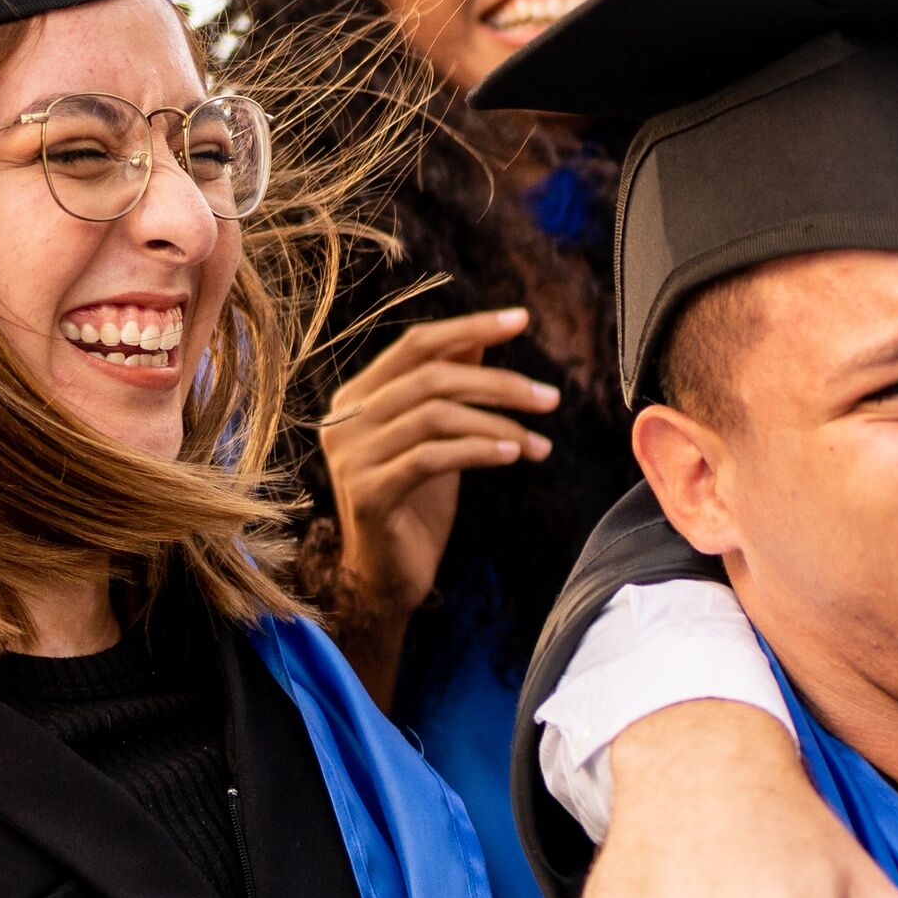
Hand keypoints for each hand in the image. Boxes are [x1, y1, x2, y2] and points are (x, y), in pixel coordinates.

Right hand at [317, 308, 558, 694]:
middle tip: (551, 398)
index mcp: (358, 397)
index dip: (471, 327)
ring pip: (436, 415)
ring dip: (500, 424)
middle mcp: (346, 420)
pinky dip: (480, 450)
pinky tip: (515, 455)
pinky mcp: (369, 493)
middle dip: (500, 383)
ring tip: (541, 443)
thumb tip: (480, 338)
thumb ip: (448, 388)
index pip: (417, 344)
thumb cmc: (416, 503)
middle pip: (433, 377)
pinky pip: (433, 457)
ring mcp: (352, 457)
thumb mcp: (436, 437)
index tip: (522, 320)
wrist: (388, 576)